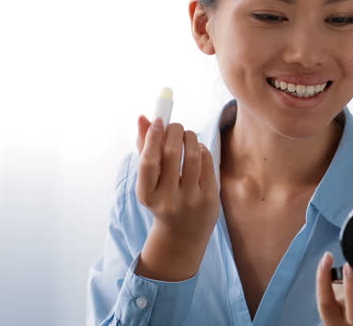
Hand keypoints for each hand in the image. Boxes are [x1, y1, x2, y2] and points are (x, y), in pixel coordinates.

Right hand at [133, 115, 220, 280]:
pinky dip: (202, 149)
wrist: (183, 234)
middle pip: (172, 153)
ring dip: (190, 137)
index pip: (148, 161)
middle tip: (175, 125)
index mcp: (147, 195)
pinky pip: (207, 163)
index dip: (153, 137)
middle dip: (174, 132)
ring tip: (187, 135)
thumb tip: (143, 117)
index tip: (159, 120)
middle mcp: (168, 199)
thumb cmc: (162, 199)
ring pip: (192, 155)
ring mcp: (191, 200)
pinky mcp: (210, 199)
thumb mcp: (150, 181)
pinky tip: (198, 149)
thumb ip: (145, 149)